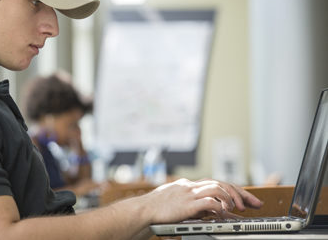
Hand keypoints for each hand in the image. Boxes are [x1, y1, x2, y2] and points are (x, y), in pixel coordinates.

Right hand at [142, 178, 262, 223]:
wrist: (142, 212)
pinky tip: (224, 214)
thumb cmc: (157, 212)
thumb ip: (195, 207)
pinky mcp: (187, 203)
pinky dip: (220, 207)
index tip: (247, 199)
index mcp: (188, 186)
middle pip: (221, 182)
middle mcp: (190, 186)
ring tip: (238, 209)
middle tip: (255, 203)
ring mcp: (188, 193)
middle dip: (240, 193)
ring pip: (217, 187)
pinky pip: (209, 201)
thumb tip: (213, 212)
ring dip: (231, 198)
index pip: (216, 182)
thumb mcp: (178, 206)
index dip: (233, 190)